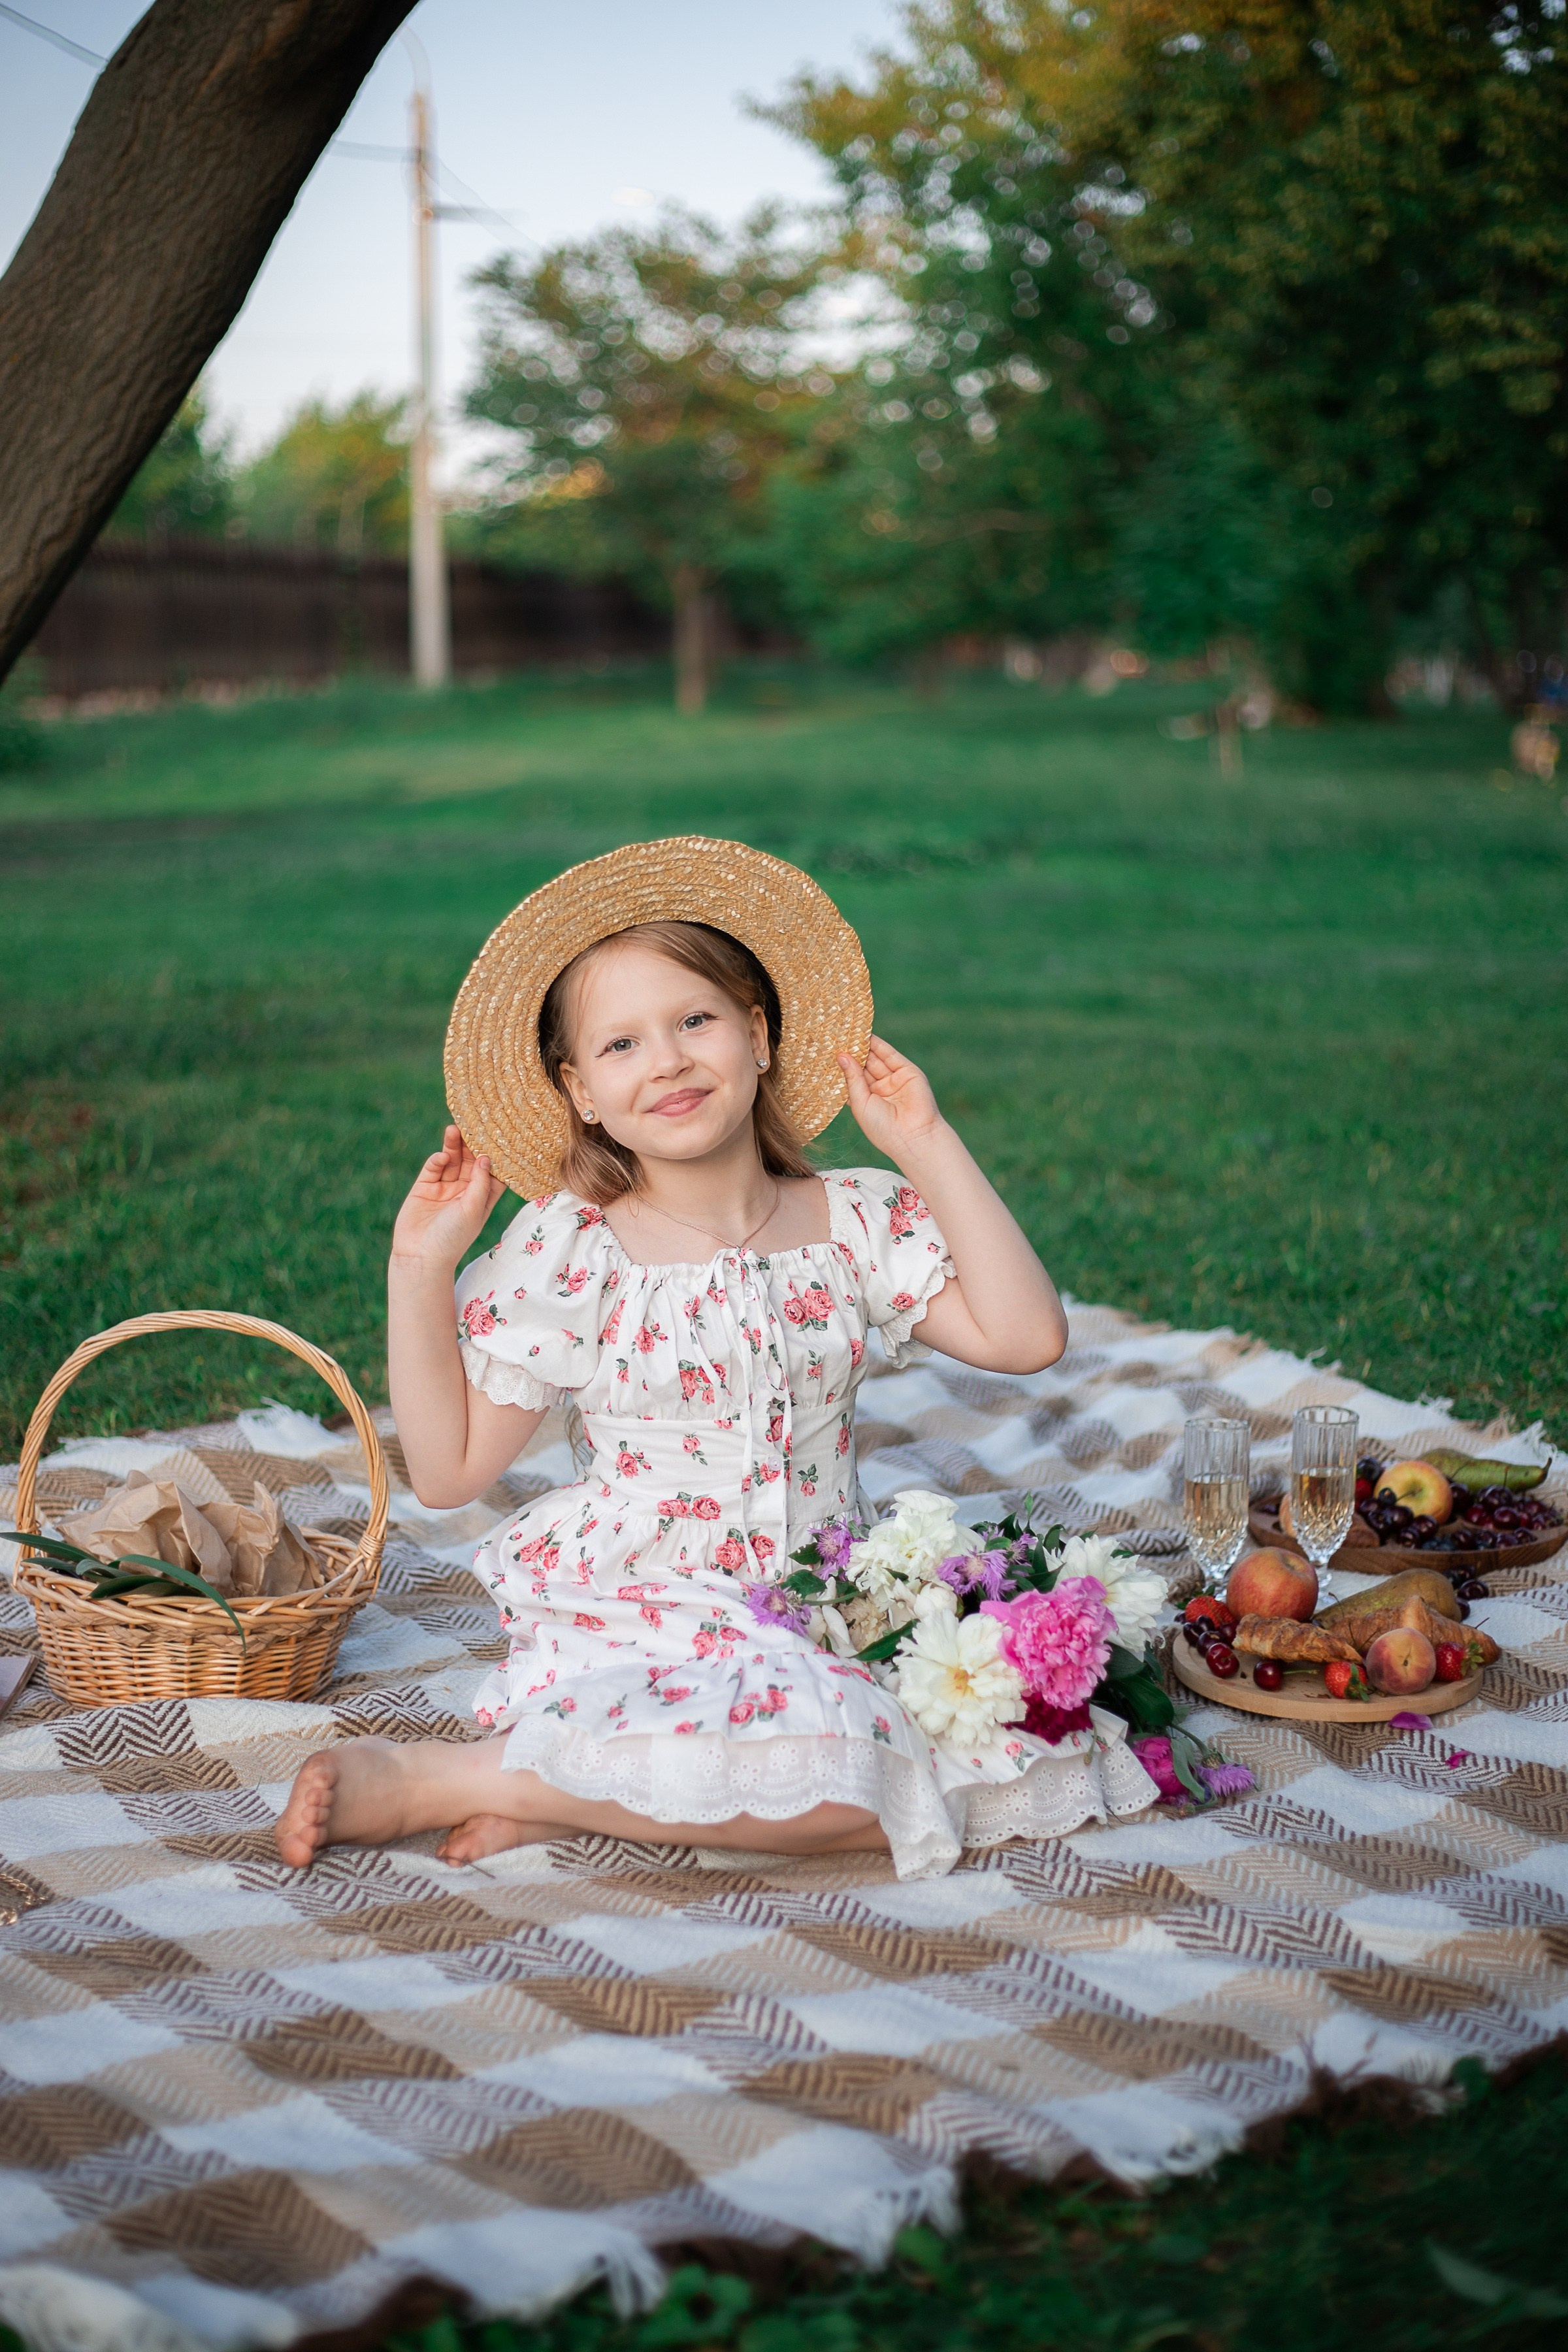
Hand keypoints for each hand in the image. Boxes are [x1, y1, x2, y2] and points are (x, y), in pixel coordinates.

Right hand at [391, 1125, 504, 1270]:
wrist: (420, 1255)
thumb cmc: (453, 1238)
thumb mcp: (473, 1209)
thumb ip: (480, 1183)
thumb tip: (486, 1158)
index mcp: (482, 1199)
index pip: (493, 1172)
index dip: (497, 1155)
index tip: (501, 1135)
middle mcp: (465, 1191)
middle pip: (472, 1162)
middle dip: (473, 1145)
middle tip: (474, 1125)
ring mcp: (444, 1188)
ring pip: (452, 1161)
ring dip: (454, 1146)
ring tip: (454, 1129)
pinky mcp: (424, 1187)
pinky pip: (433, 1168)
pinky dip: (438, 1160)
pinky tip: (441, 1157)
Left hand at [837, 1036, 945, 1160]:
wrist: (913, 1137)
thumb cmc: (882, 1128)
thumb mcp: (860, 1103)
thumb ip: (852, 1078)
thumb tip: (842, 1055)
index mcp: (866, 1101)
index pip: (851, 1078)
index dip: (840, 1066)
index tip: (826, 1051)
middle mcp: (879, 1090)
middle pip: (862, 1066)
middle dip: (850, 1052)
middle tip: (834, 1036)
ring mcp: (893, 1080)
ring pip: (875, 1059)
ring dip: (862, 1045)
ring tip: (847, 1030)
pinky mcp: (907, 1072)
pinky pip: (890, 1055)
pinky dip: (878, 1044)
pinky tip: (865, 1034)